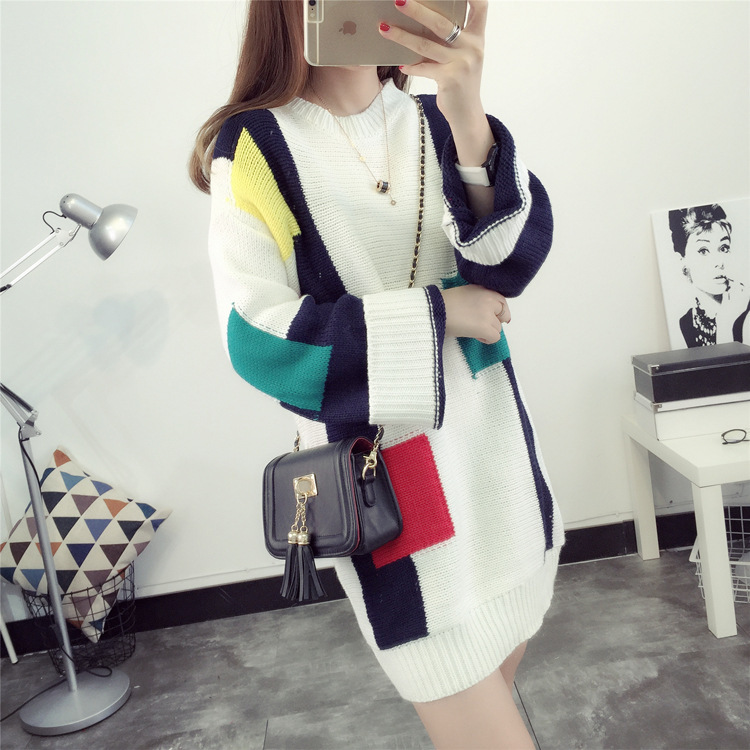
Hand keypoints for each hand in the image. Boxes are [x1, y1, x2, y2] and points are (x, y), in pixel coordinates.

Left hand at [379, 0, 488, 128]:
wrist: (467, 113)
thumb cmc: (461, 80)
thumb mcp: (462, 55)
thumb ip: (452, 38)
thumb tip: (421, 20)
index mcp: (478, 36)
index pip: (481, 5)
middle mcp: (472, 46)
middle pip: (441, 22)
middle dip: (417, 9)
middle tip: (398, 0)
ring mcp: (462, 63)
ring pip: (425, 45)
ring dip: (402, 35)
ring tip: (384, 28)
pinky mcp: (450, 79)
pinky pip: (424, 68)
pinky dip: (411, 66)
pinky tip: (401, 65)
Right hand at [441, 284, 509, 344]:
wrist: (434, 311)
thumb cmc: (442, 304)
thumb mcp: (464, 294)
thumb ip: (478, 299)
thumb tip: (486, 311)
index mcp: (483, 289)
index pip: (502, 301)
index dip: (499, 312)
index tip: (494, 318)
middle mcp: (488, 299)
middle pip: (503, 315)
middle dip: (494, 321)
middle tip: (481, 326)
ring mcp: (488, 313)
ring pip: (498, 328)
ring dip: (487, 331)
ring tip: (472, 330)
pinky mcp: (484, 327)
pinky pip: (495, 337)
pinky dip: (486, 339)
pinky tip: (474, 336)